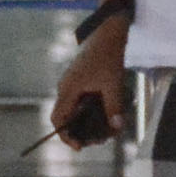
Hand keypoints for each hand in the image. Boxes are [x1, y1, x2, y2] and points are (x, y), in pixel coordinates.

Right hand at [50, 18, 128, 143]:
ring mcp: (73, 83)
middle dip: (81, 131)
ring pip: (75, 109)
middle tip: (99, 139)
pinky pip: (81, 100)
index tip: (80, 146)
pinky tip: (106, 113)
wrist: (108, 30)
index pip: (59, 119)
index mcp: (69, 89)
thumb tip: (116, 127)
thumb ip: (113, 107)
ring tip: (105, 129)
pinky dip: (91, 110)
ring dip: (88, 121)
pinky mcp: (81, 79)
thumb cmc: (108, 55)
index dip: (66, 135)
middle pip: (67, 117)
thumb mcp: (113, 83)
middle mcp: (66, 88)